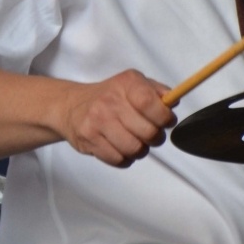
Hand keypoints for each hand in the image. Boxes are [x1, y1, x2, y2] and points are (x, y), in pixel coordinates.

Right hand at [54, 69, 174, 166]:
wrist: (70, 106)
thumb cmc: (108, 96)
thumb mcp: (132, 83)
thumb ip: (156, 91)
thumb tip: (173, 101)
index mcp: (126, 83)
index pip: (151, 103)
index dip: (164, 117)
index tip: (165, 120)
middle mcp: (110, 101)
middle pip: (148, 132)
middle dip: (154, 137)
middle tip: (149, 133)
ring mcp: (97, 121)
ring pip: (135, 150)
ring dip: (139, 149)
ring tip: (132, 140)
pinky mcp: (89, 139)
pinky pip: (119, 160)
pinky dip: (124, 158)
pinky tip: (118, 146)